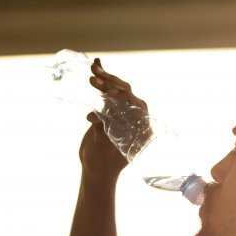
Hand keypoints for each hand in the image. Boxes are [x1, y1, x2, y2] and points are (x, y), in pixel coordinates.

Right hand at [79, 58, 148, 183]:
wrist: (96, 171)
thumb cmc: (101, 164)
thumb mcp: (101, 148)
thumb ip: (101, 131)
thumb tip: (94, 117)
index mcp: (142, 129)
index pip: (138, 107)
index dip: (124, 98)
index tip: (108, 94)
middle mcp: (136, 119)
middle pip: (127, 95)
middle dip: (111, 84)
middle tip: (95, 78)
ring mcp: (124, 114)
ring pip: (117, 91)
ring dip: (105, 78)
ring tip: (93, 67)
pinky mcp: (112, 110)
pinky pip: (109, 91)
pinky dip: (103, 78)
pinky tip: (96, 63)